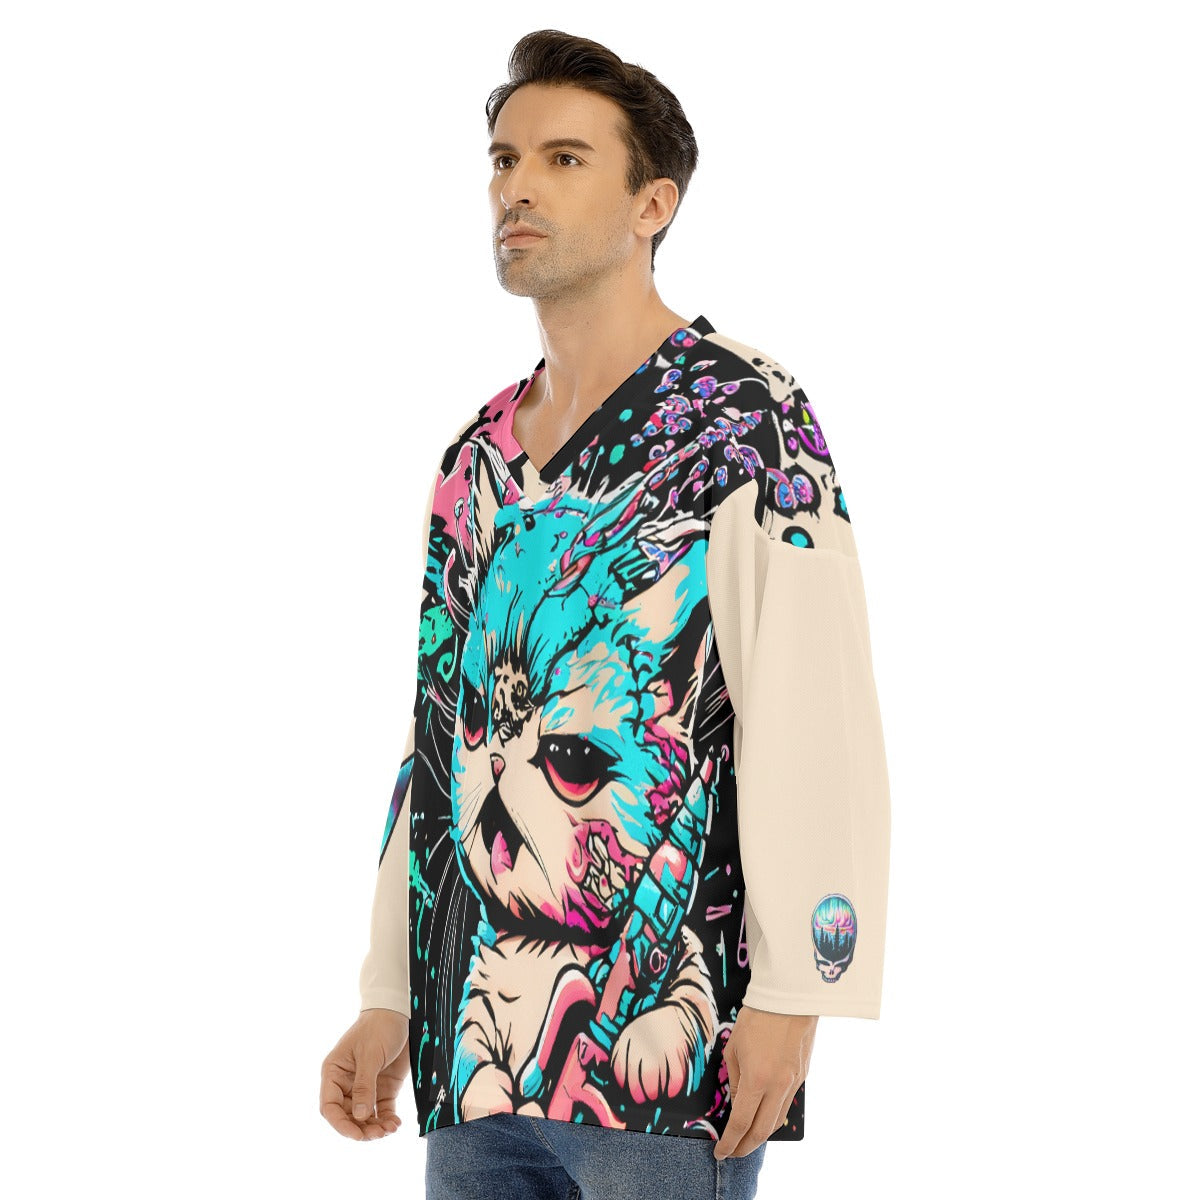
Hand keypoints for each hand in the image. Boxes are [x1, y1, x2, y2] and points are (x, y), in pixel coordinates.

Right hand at [320, 1008, 410, 1139]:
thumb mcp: (369, 1055)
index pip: (330, 1106)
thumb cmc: (379, 1027)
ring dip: (375, 1128)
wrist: (399, 1013)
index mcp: (334, 1073)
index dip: (340, 1124)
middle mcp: (347, 1084)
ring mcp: (365, 1087)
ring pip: (364, 1118)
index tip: (356, 1134)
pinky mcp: (383, 1088)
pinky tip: (395, 1124)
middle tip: (378, 1134)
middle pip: (347, 1116)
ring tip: (389, 1129)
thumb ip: (364, 1086)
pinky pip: (382, 1111)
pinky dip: (387, 1120)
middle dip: (361, 1129)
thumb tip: (358, 1117)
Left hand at [713, 1006, 816, 1158]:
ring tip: (746, 1137)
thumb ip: (736, 1081)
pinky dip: (773, 1116)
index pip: (741, 1123)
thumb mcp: (734, 1049)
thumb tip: (738, 1103)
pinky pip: (786, 1104)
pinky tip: (763, 1116)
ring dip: (761, 1134)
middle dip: (745, 1146)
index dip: (729, 1142)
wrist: (790, 998)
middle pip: (762, 1131)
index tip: (720, 1152)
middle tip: (732, 1152)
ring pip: (777, 1121)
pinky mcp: (802, 1077)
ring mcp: (793, 1083)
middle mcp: (778, 1087)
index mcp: (757, 1079)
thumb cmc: (756, 1018)